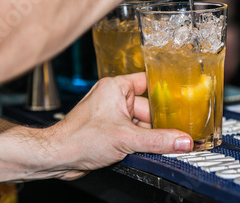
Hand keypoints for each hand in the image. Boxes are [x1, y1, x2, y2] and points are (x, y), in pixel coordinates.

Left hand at [48, 73, 192, 179]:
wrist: (58, 157)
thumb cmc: (79, 138)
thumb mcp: (126, 138)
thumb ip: (158, 140)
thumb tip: (182, 140)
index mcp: (115, 87)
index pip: (148, 82)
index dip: (165, 91)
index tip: (182, 99)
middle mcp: (113, 98)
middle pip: (148, 108)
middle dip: (158, 123)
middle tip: (176, 133)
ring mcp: (112, 115)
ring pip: (141, 123)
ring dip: (149, 135)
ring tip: (161, 144)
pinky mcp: (110, 131)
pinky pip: (133, 133)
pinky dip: (140, 142)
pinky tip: (146, 149)